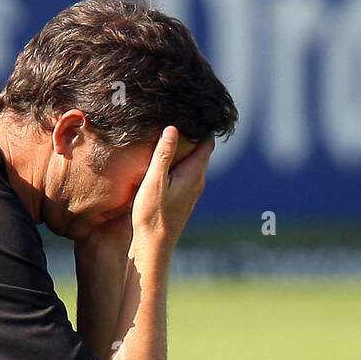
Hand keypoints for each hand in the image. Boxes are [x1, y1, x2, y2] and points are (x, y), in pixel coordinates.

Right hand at [130, 128, 213, 265]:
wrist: (154, 247)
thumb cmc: (152, 215)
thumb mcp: (154, 182)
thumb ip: (163, 155)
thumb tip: (173, 128)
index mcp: (194, 173)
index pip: (207, 141)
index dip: (202, 125)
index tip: (193, 112)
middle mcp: (198, 181)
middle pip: (201, 151)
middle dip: (193, 135)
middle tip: (180, 119)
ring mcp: (192, 192)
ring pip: (193, 163)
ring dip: (185, 150)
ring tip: (170, 137)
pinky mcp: (183, 199)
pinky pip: (185, 174)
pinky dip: (179, 164)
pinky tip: (164, 163)